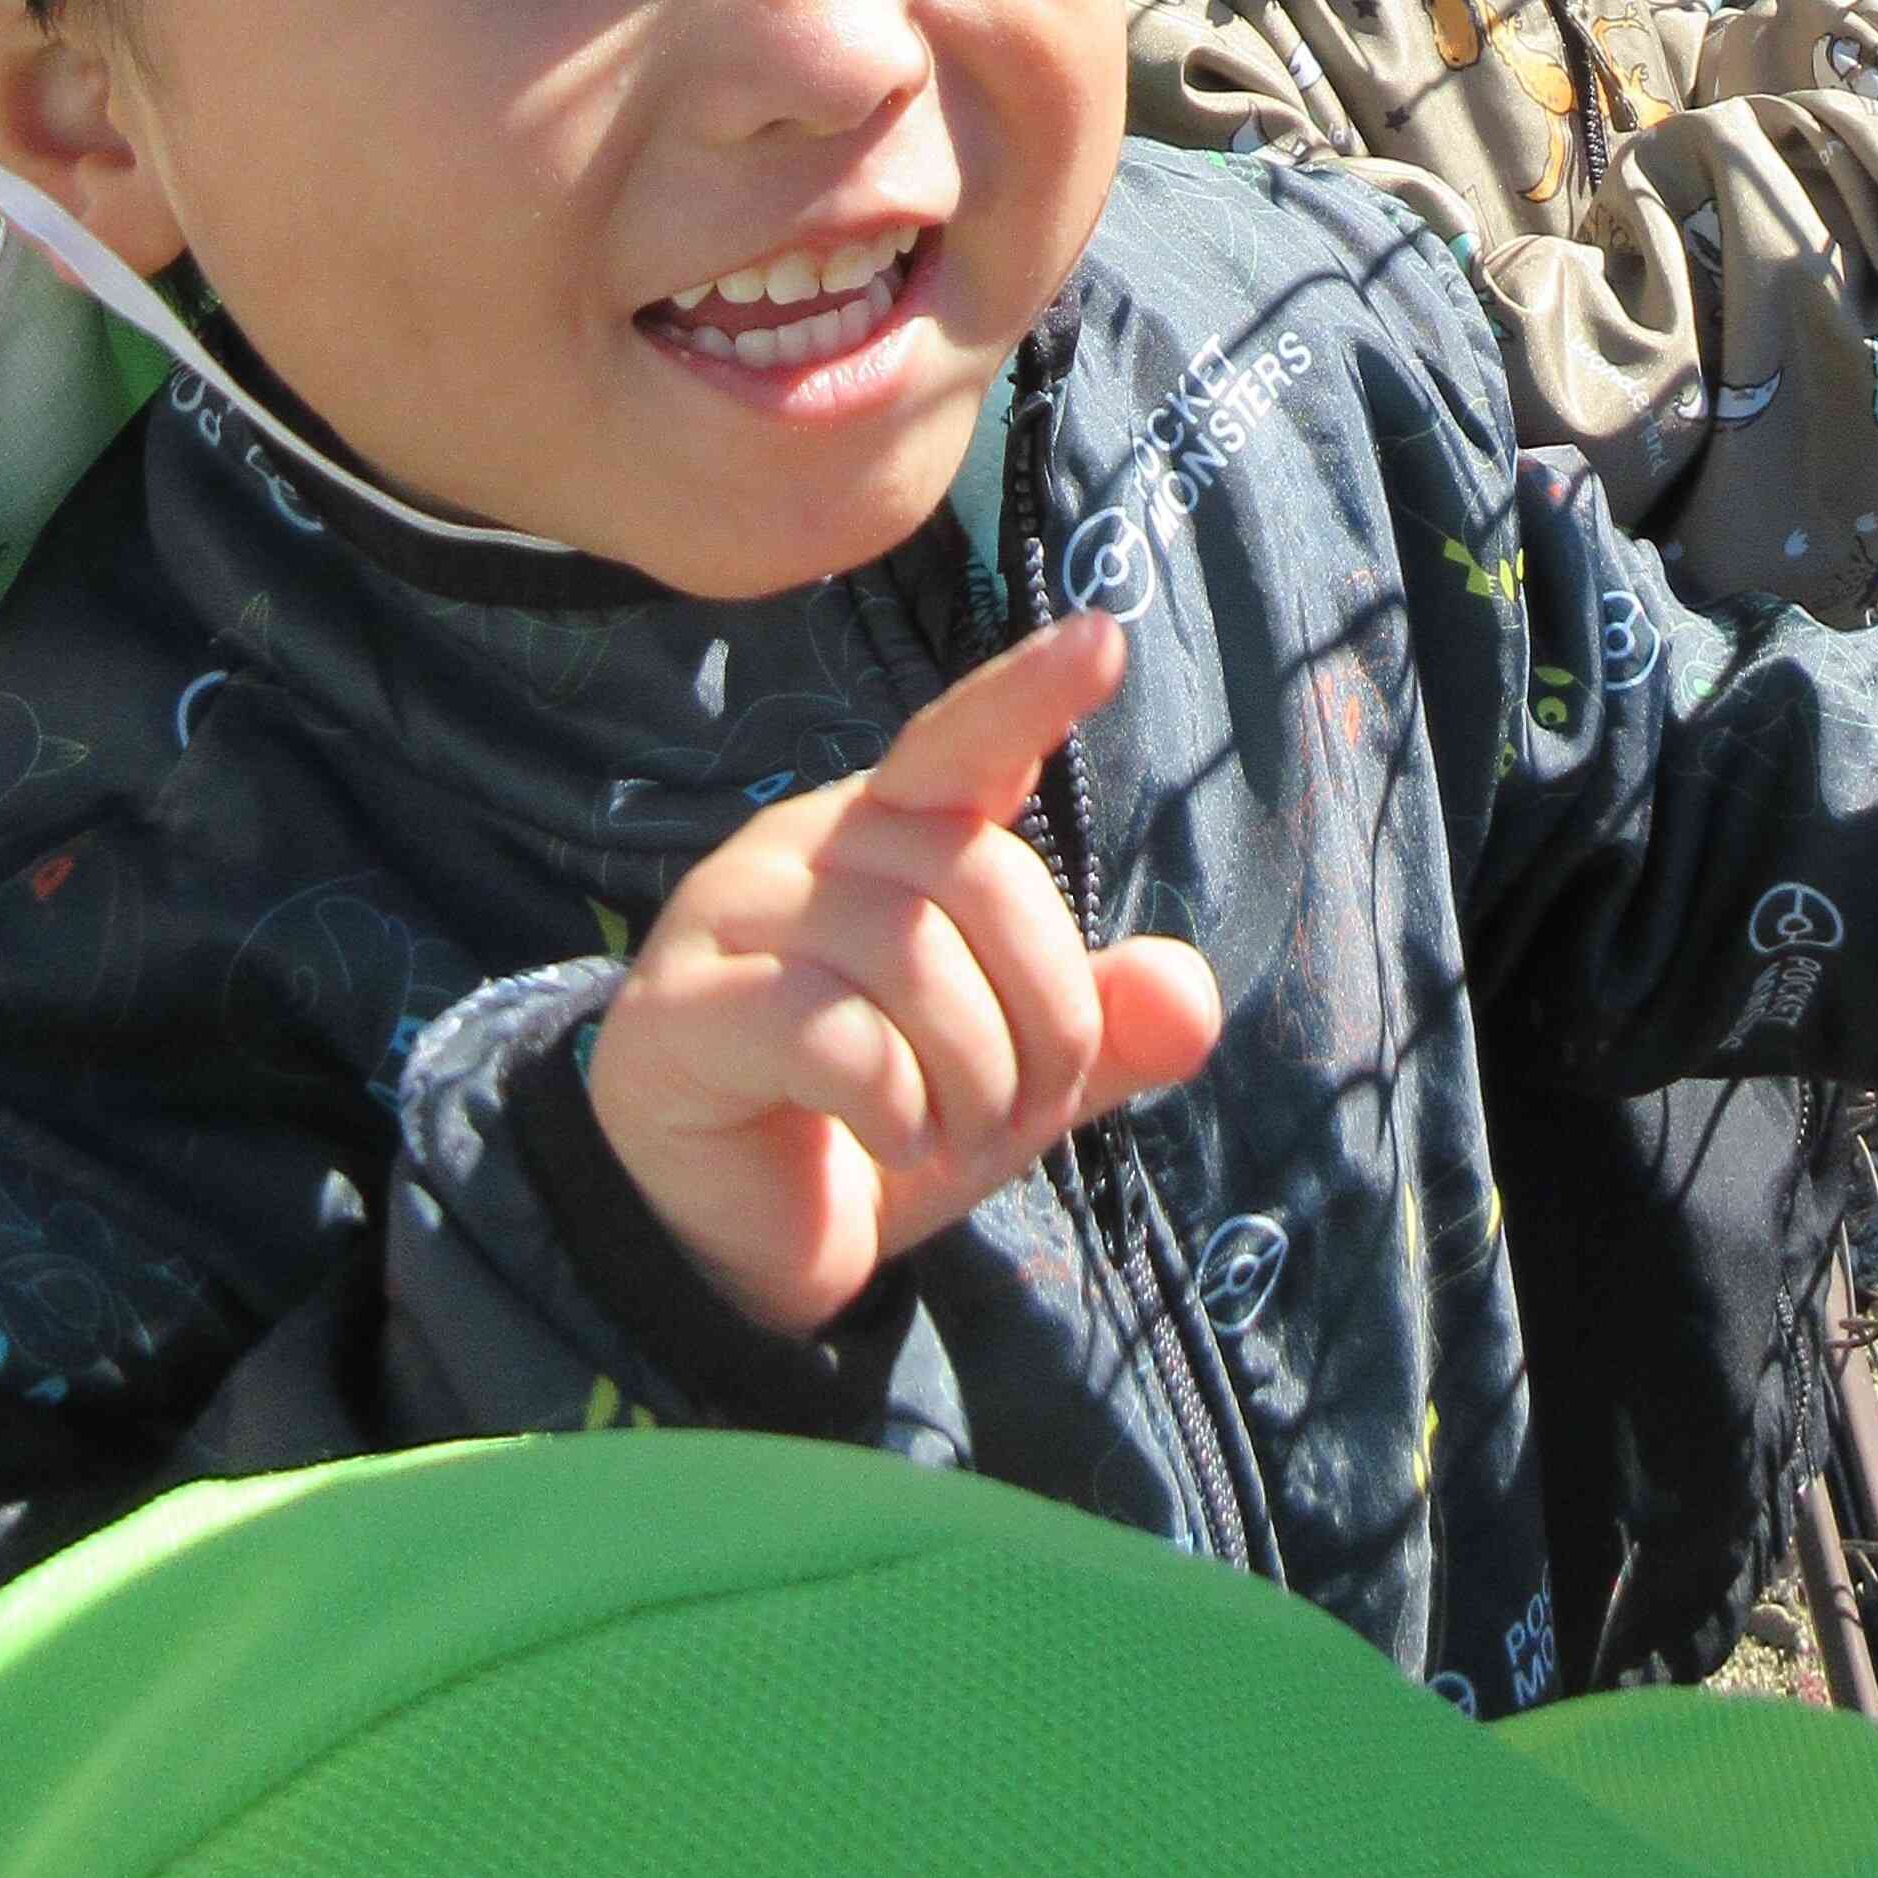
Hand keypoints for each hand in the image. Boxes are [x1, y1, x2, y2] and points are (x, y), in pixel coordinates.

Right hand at [586, 613, 1221, 1335]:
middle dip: (1045, 1019)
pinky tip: (892, 1142)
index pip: (964, 740)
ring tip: (951, 1135)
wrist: (733, 1238)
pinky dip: (901, 1110)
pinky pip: (838, 1035)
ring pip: (913, 957)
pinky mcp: (685, 1005)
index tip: (1104, 639)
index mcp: (895, 832)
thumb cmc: (879, 1124)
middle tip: (1021, 1112)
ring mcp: (734, 912)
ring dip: (975, 1081)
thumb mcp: (1016, 1086)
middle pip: (981, 877)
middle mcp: (810, 841)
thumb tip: (1192, 995)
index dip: (1030, 693)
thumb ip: (1104, 1033)